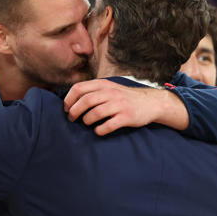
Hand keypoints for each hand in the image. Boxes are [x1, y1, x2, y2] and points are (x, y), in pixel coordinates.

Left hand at [63, 79, 189, 135]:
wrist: (150, 103)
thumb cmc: (124, 98)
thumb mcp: (110, 88)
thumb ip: (93, 91)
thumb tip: (71, 101)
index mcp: (104, 85)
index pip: (79, 88)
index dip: (69, 99)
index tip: (66, 109)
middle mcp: (111, 93)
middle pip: (85, 101)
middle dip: (74, 112)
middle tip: (72, 119)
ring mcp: (119, 105)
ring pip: (95, 113)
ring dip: (86, 120)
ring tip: (86, 123)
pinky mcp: (127, 117)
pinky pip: (108, 125)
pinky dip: (100, 130)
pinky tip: (98, 131)